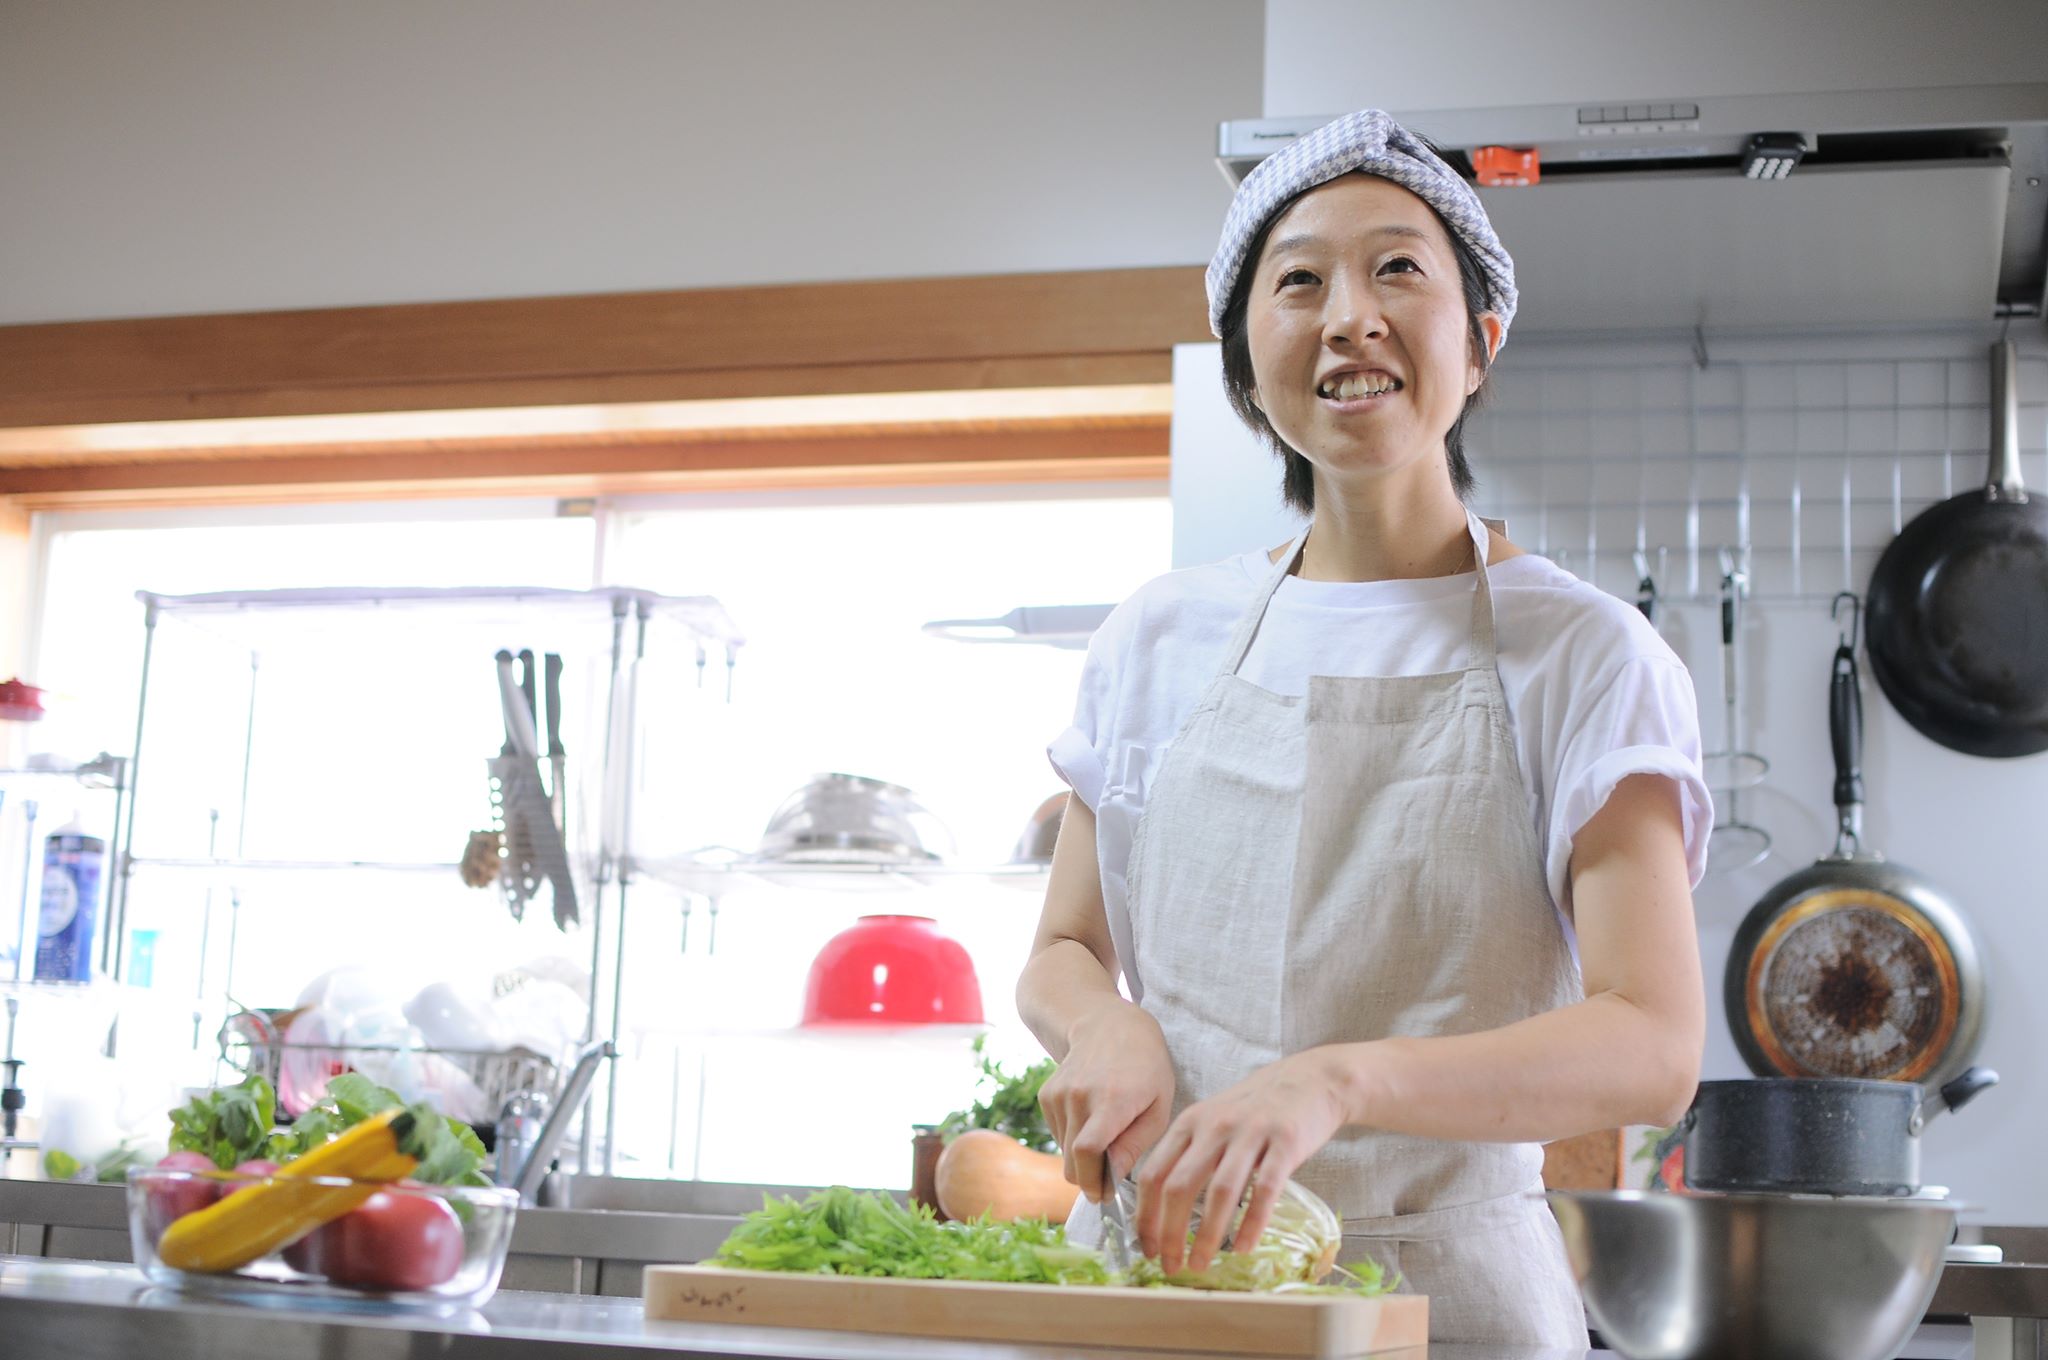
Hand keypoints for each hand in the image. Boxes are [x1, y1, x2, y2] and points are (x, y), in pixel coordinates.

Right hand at [1037, 1003, 1174, 1200]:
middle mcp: (1079, 1095)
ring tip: (1106, 1138)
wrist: (1107, 1024)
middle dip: (1089, 1180)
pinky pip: (1058, 1135)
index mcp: (1112, 1099)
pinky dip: (1073, 1140)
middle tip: (1106, 1183)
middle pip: (1073, 1160)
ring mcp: (1058, 1094)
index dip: (1093, 1182)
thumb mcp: (1158, 1105)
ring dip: (1083, 1159)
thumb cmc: (1145, 1067)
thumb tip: (1113, 1179)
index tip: (1104, 1197)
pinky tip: (1092, 1121)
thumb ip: (1135, 1144)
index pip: (1088, 1151)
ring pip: (1064, 1152)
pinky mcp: (1046, 1095)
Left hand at [1135, 1048, 1347, 1273]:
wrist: (1310, 1079)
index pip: (1154, 1174)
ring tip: (1200, 1265)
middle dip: (1170, 1233)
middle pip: (1180, 1187)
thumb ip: (1189, 1153)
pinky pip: (1265, 1189)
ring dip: (1207, 1236)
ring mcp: (1250, 1133)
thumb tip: (1162, 1208)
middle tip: (1169, 1266)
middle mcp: (1215, 1127)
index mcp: (1190, 1123)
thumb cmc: (1257, 1109)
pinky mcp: (1286, 1142)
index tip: (1147, 1248)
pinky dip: (1252, 1223)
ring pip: (1220, 1192)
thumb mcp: (1213, 1120)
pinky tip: (1244, 1248)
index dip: (1145, 1216)